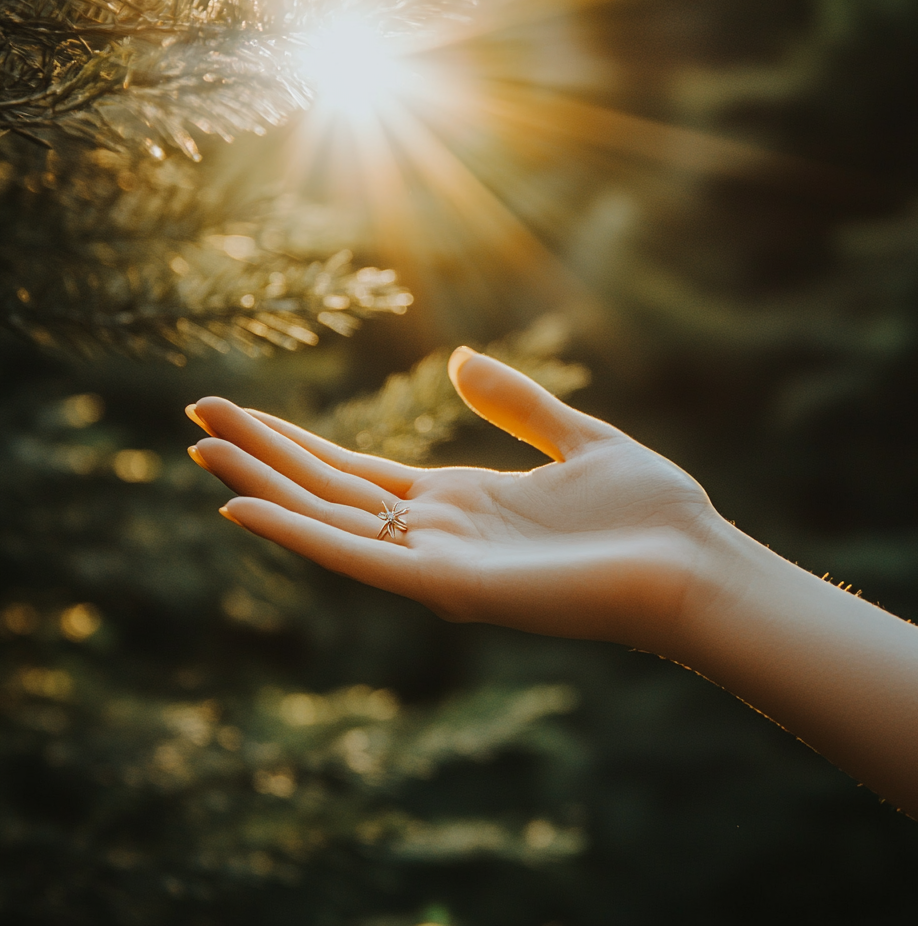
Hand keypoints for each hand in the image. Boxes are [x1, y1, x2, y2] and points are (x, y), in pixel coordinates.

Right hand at [187, 347, 722, 649]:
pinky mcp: (449, 586)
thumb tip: (462, 359)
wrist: (693, 563)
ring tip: (202, 446)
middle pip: (328, 489)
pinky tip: (242, 505)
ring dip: (263, 483)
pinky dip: (297, 534)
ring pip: (329, 519)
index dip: (297, 442)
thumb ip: (516, 404)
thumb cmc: (649, 510)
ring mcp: (437, 562)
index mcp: (461, 501)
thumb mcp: (577, 436)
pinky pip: (356, 558)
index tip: (242, 411)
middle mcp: (437, 534)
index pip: (356, 471)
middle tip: (195, 417)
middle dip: (263, 453)